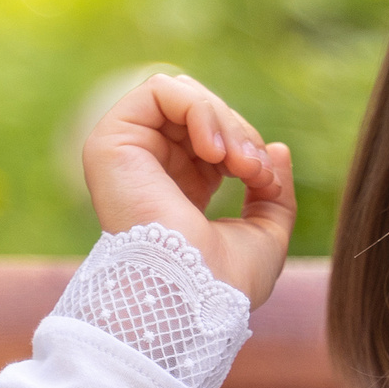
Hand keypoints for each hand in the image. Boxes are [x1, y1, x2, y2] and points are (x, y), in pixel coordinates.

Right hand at [82, 73, 296, 308]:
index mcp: (178, 188)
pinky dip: (200, 109)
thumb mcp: (266, 231)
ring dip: (224, 121)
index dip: (247, 144)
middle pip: (199, 111)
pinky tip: (214, 150)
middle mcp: (149, 167)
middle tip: (255, 170)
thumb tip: (277, 149)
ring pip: (183, 96)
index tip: (265, 179)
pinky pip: (160, 89)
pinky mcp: (111, 141)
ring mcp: (127, 153)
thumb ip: (273, 191)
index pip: (213, 134)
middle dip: (240, 131)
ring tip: (239, 162)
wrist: (194, 297)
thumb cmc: (226, 281)